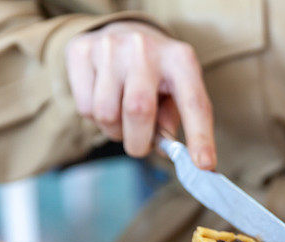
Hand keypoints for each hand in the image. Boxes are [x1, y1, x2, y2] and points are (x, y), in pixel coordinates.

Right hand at [65, 21, 215, 168]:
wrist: (124, 34)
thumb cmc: (157, 75)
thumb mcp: (176, 92)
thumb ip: (173, 121)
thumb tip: (164, 149)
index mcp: (179, 59)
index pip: (193, 102)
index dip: (200, 136)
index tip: (203, 165)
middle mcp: (145, 47)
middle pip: (138, 110)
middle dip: (139, 142)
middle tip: (141, 145)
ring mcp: (110, 46)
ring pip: (106, 114)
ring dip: (115, 131)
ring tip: (123, 118)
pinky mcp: (81, 50)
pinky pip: (85, 108)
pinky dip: (95, 118)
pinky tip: (104, 101)